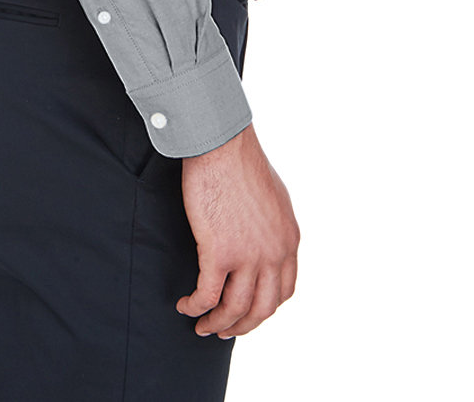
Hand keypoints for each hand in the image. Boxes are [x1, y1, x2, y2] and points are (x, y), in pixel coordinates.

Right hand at [176, 123, 298, 337]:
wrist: (222, 144)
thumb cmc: (240, 160)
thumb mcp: (273, 196)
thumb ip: (272, 224)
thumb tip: (262, 237)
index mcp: (288, 240)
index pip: (284, 290)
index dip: (265, 307)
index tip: (248, 312)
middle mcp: (274, 253)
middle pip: (262, 309)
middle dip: (242, 325)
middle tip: (225, 330)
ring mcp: (248, 256)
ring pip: (235, 309)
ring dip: (218, 325)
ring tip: (202, 328)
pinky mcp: (219, 252)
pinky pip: (207, 296)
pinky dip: (196, 307)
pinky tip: (185, 306)